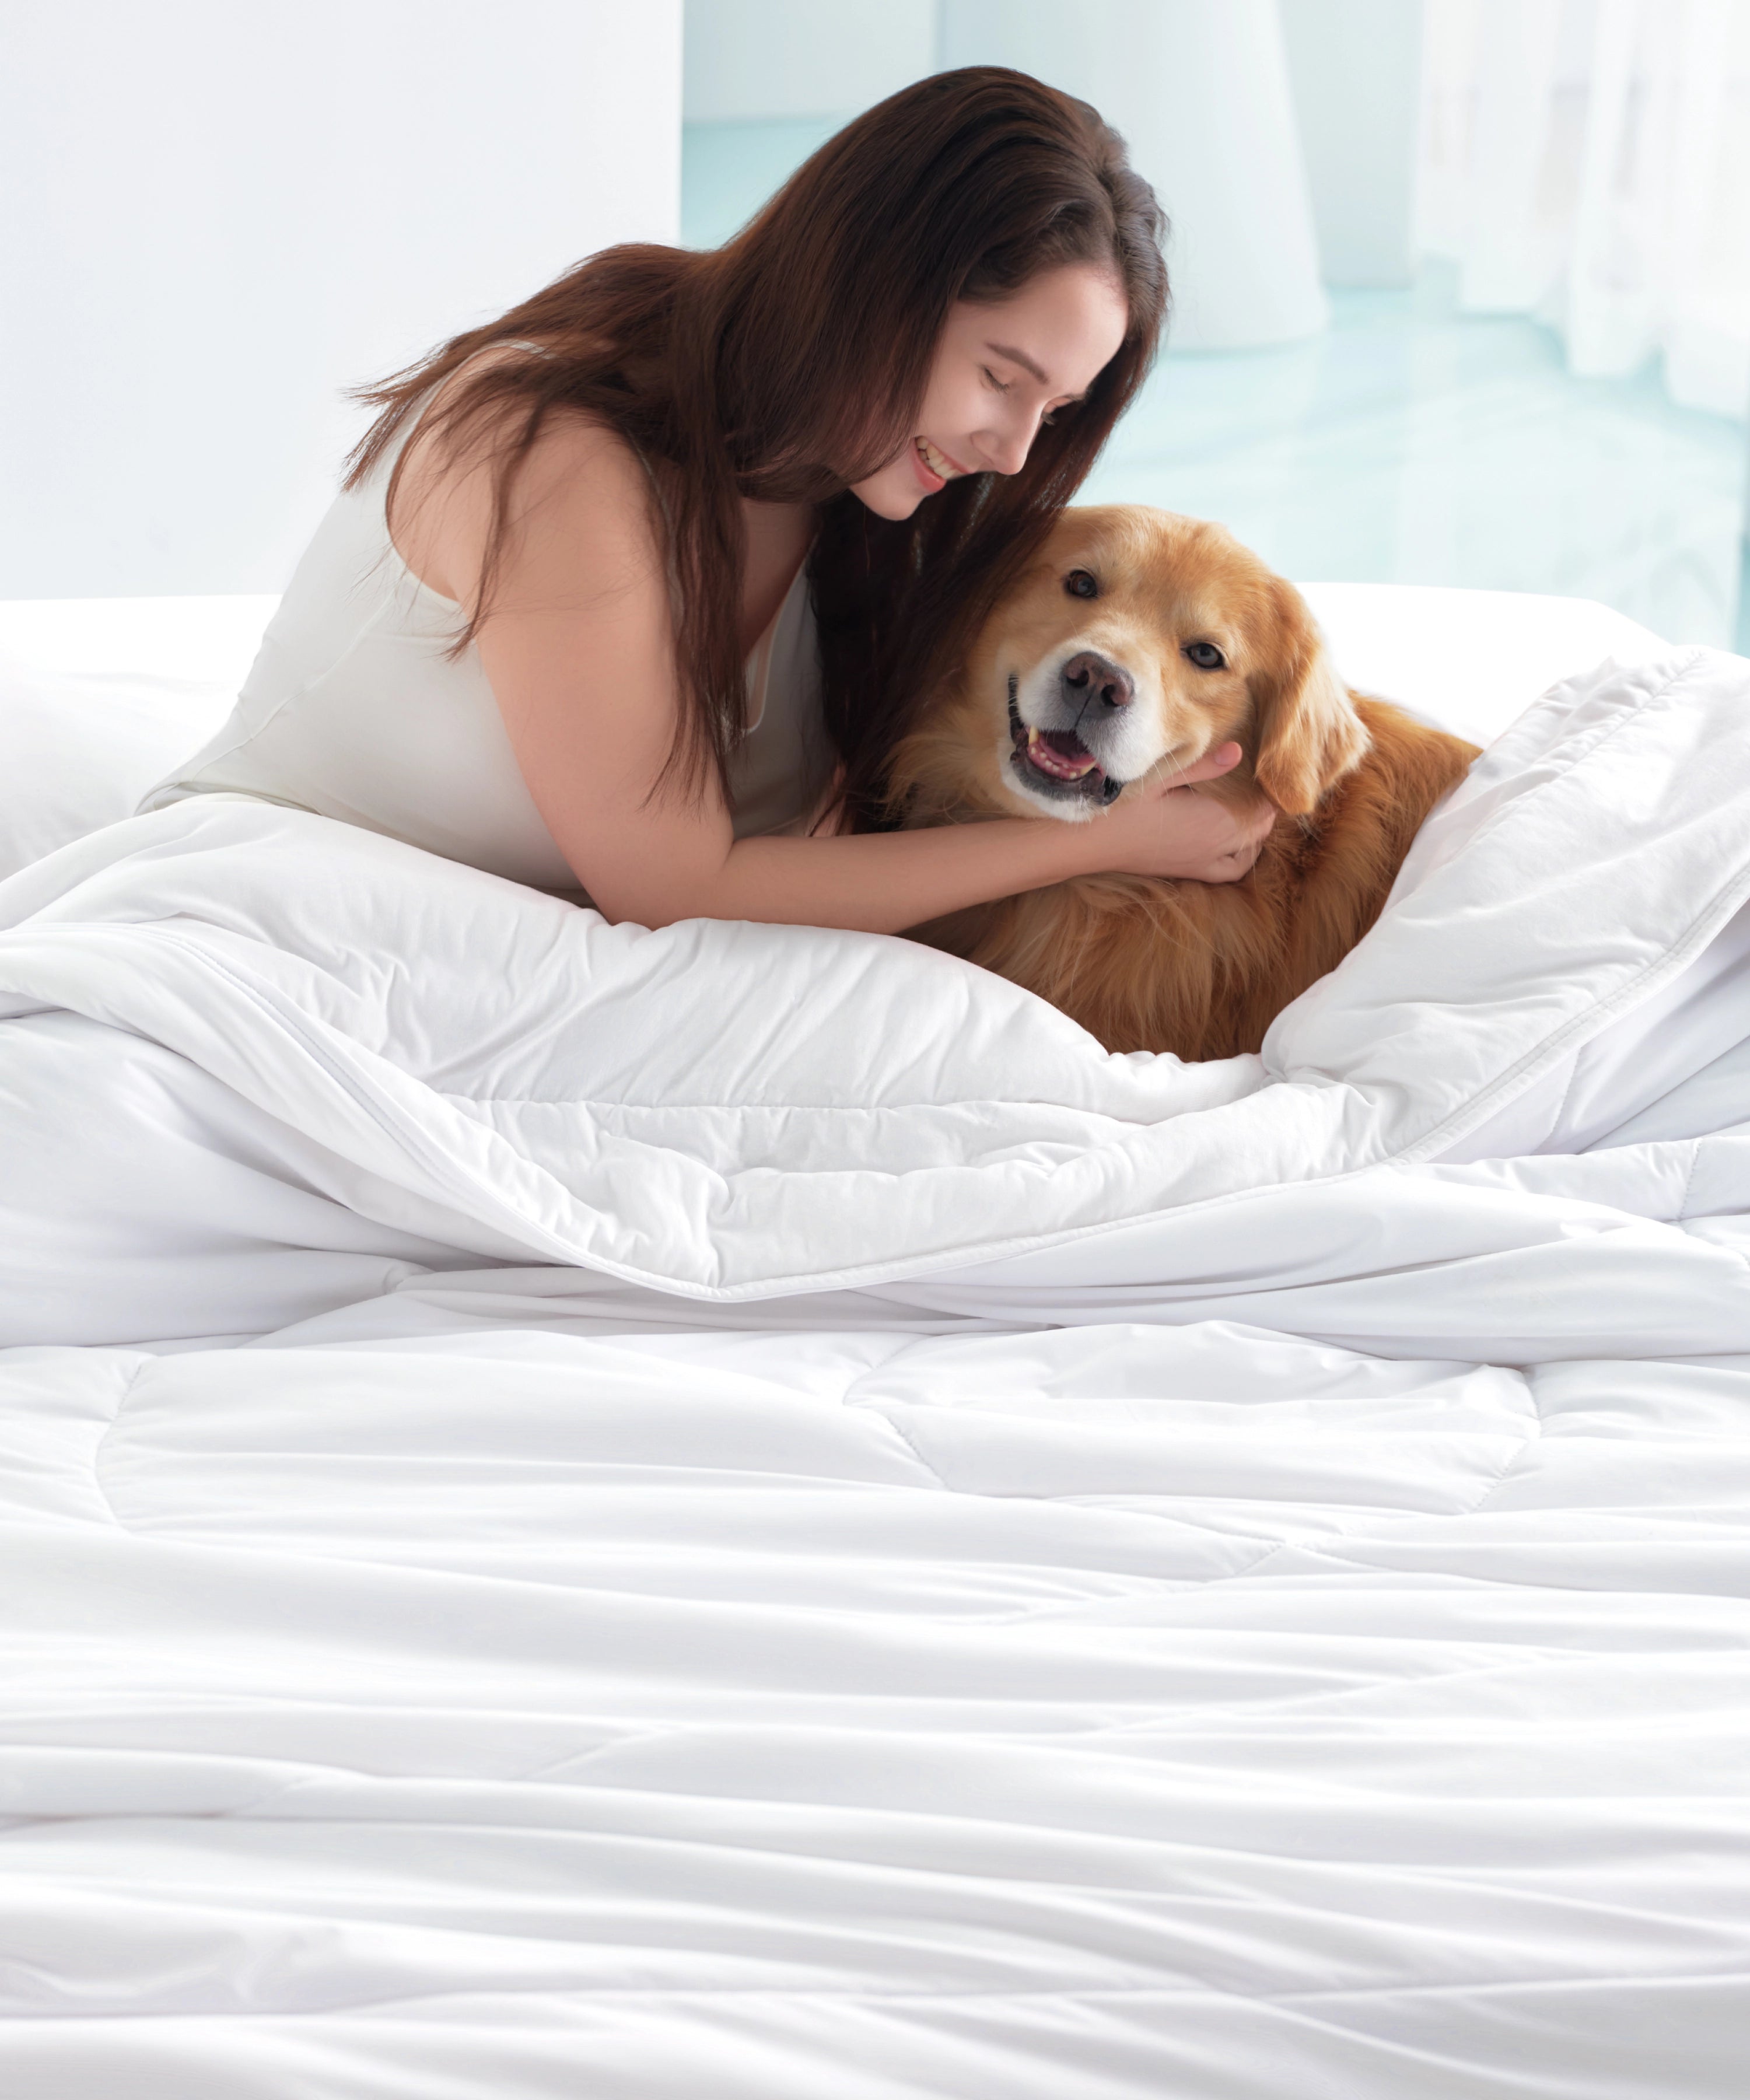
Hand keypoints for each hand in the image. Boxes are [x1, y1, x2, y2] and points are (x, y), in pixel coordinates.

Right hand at [1087, 742, 1276, 882]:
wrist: (1088, 844)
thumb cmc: (1120, 806)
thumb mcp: (1160, 778)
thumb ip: (1202, 767)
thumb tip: (1239, 750)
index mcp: (1213, 821)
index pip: (1261, 806)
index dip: (1268, 787)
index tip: (1266, 767)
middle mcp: (1216, 847)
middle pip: (1259, 827)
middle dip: (1265, 806)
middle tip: (1259, 780)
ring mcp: (1203, 862)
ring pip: (1250, 849)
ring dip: (1257, 830)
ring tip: (1253, 806)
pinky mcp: (1190, 871)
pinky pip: (1231, 870)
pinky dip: (1244, 856)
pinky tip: (1239, 841)